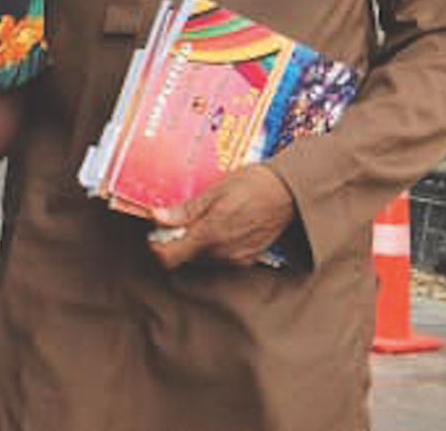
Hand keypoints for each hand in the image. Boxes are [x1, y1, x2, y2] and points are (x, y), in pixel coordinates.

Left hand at [149, 164, 296, 268]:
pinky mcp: (247, 259)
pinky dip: (213, 246)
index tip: (155, 232)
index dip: (157, 246)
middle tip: (180, 217)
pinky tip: (221, 225)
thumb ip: (185, 210)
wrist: (289, 192)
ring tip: (205, 217)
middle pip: (185, 257)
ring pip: (202, 258)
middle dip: (178, 240)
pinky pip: (220, 258)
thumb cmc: (252, 185)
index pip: (170, 258)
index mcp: (210, 235)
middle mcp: (222, 253)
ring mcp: (236, 259)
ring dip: (196, 242)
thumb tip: (156, 217)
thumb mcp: (214, 191)